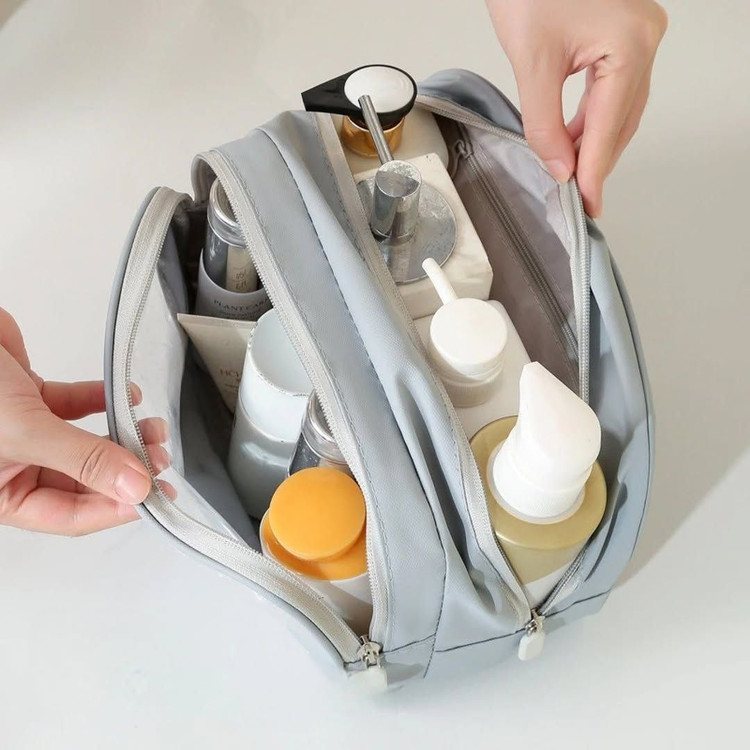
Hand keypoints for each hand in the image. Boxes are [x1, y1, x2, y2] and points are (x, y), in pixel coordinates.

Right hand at [0, 308, 167, 535]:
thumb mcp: (24, 432)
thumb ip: (82, 459)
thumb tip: (133, 486)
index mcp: (3, 494)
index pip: (71, 516)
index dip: (117, 508)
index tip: (156, 495)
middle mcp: (13, 467)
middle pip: (85, 482)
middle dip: (127, 470)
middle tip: (161, 459)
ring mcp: (25, 433)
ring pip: (87, 445)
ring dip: (123, 436)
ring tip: (153, 429)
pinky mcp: (31, 399)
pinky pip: (78, 406)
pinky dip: (105, 401)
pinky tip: (128, 396)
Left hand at [486, 0, 667, 215]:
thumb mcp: (531, 63)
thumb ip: (544, 123)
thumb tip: (559, 168)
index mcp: (631, 43)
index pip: (610, 125)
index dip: (594, 170)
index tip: (586, 205)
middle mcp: (645, 39)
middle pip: (623, 120)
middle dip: (597, 160)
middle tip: (579, 198)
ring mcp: (638, 35)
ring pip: (620, 108)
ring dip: (593, 142)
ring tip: (570, 173)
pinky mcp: (623, 35)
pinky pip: (612, 91)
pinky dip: (591, 119)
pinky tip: (571, 139)